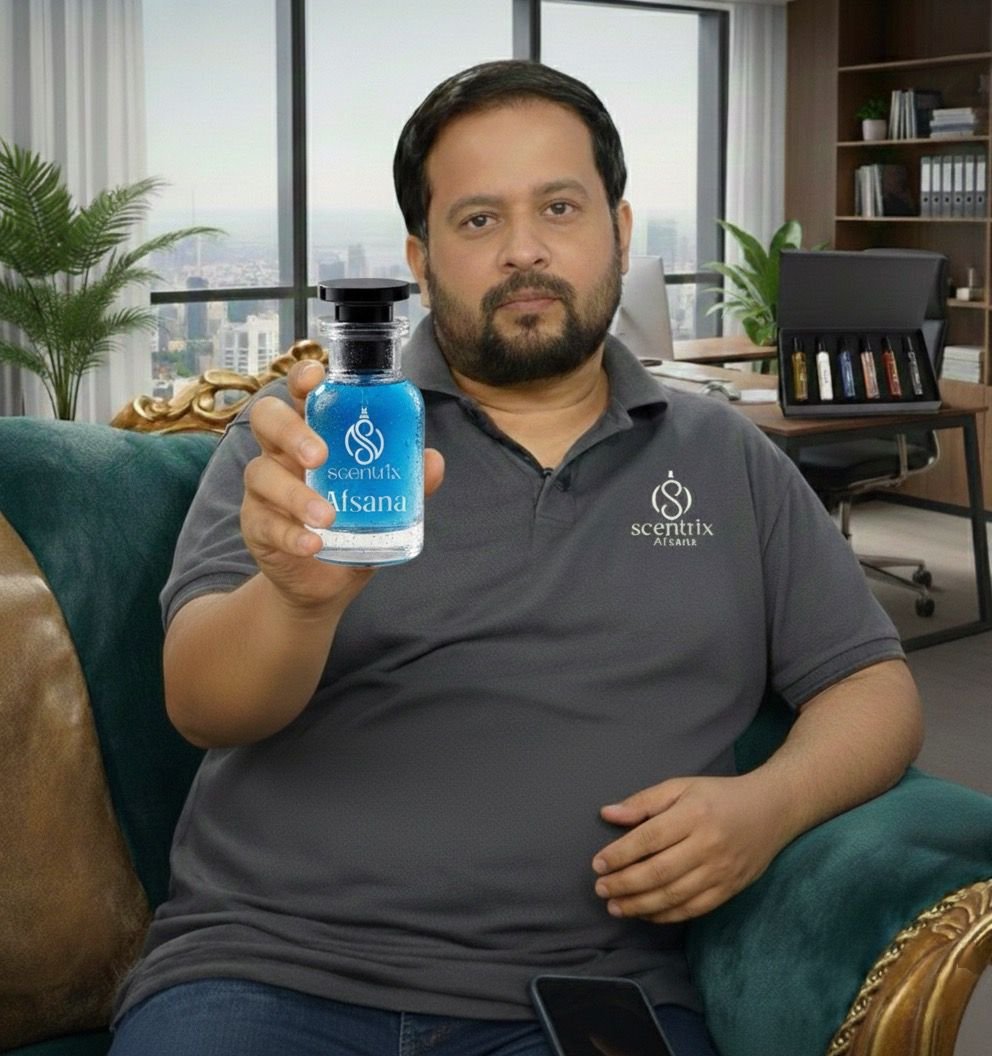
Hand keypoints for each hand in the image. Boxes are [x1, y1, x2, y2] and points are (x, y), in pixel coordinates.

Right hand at [242, 359, 443, 611]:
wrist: (325, 582)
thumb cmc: (352, 525)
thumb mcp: (382, 501)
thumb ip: (406, 480)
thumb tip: (432, 461)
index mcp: (313, 434)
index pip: (300, 395)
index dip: (302, 378)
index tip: (316, 377)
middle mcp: (282, 453)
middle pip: (267, 420)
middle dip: (292, 431)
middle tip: (320, 456)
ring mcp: (265, 489)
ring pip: (262, 474)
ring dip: (296, 495)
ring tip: (328, 516)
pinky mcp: (257, 526)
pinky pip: (265, 524)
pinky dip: (291, 534)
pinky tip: (313, 543)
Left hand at [591, 774, 793, 923]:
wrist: (771, 810)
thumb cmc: (718, 796)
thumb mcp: (681, 786)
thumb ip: (644, 801)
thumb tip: (607, 814)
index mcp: (693, 814)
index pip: (649, 838)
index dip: (620, 854)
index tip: (597, 864)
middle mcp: (707, 845)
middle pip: (658, 871)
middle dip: (624, 884)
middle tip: (600, 889)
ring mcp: (721, 871)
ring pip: (674, 895)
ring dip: (640, 905)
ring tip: (615, 906)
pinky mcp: (729, 889)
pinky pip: (693, 909)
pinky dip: (666, 915)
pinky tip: (645, 914)